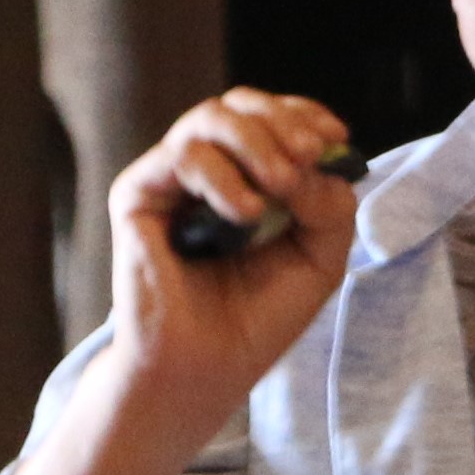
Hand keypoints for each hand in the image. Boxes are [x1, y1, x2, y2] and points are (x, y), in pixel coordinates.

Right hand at [0, 90, 355, 474]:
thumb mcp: (318, 258)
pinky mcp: (137, 197)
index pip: (270, 117)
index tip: (336, 137)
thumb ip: (329, 206)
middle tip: (310, 154)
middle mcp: (204, 171)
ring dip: (257, 143)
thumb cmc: (257, 318)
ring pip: (209, 118)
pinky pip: (180, 156)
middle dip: (283, 121)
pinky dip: (222, 177)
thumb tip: (319, 162)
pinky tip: (246, 216)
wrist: (206, 370)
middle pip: (240, 104)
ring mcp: (168, 181)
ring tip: (281, 187)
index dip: (303, 114)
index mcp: (245, 177)